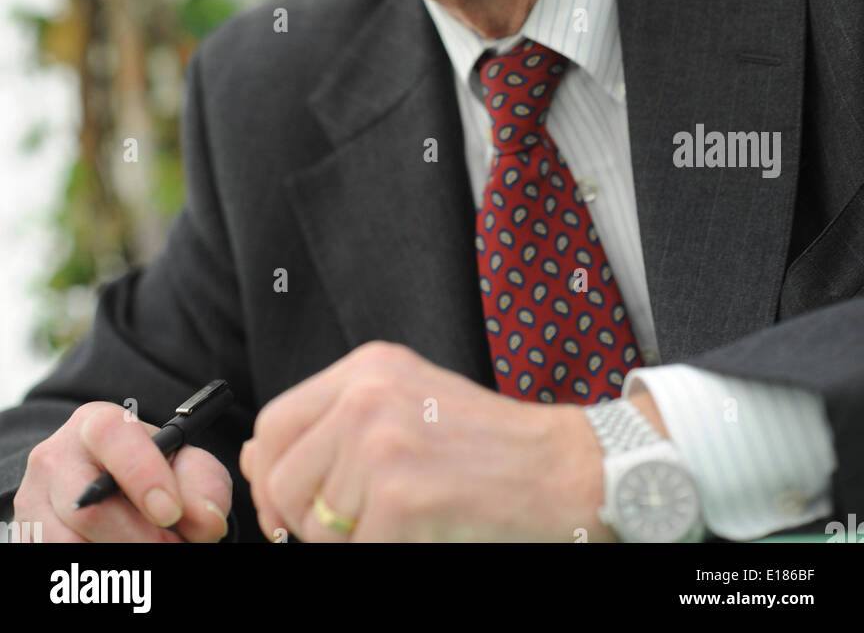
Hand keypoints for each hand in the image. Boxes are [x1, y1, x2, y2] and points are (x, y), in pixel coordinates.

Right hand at [13, 401, 232, 542]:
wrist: (102, 487)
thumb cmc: (149, 470)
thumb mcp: (181, 464)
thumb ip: (203, 484)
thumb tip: (208, 520)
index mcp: (97, 424)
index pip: (112, 436)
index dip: (142, 473)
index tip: (171, 511)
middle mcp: (55, 458)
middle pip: (89, 508)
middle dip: (139, 538)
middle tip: (173, 546)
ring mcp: (33, 501)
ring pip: (71, 545)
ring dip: (119, 559)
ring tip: (151, 551)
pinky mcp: (26, 536)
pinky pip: (59, 561)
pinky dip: (96, 573)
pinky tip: (120, 562)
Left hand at [239, 340, 618, 542]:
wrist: (565, 469)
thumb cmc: (487, 449)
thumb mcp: (406, 409)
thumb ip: (333, 428)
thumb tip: (255, 459)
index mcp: (367, 368)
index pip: (273, 424)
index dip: (273, 477)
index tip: (292, 511)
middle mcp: (367, 394)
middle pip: (282, 479)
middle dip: (305, 523)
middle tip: (355, 531)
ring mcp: (383, 442)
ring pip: (315, 526)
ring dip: (352, 543)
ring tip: (407, 523)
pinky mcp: (403, 495)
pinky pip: (356, 552)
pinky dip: (384, 556)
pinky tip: (424, 536)